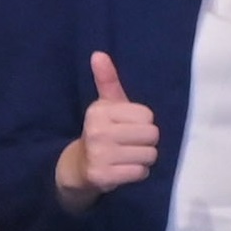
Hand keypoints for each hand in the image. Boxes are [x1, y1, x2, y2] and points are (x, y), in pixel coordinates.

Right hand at [56, 50, 159, 199]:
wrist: (78, 167)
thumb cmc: (102, 132)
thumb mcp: (105, 105)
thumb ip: (107, 80)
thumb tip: (99, 54)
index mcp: (99, 111)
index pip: (147, 116)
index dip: (143, 123)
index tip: (126, 128)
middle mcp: (97, 131)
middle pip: (152, 135)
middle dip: (146, 142)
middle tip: (129, 144)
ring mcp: (99, 154)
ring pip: (149, 155)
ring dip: (143, 159)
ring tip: (126, 157)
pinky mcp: (103, 176)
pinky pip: (141, 172)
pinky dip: (137, 173)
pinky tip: (123, 170)